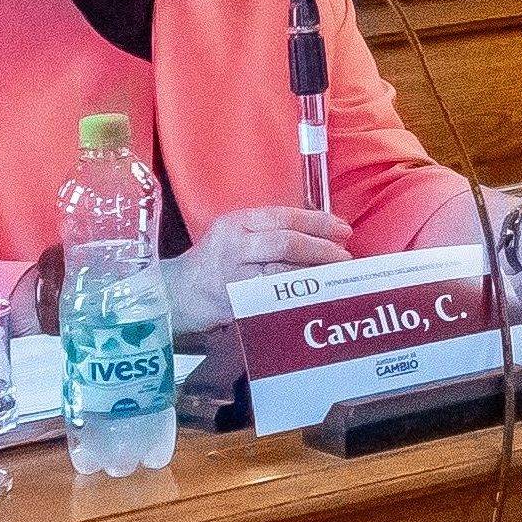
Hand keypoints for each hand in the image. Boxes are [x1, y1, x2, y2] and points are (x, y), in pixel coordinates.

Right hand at [167, 206, 353, 331]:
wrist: (177, 294)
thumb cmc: (215, 262)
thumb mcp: (237, 234)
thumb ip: (270, 230)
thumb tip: (321, 231)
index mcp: (237, 222)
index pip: (284, 217)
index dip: (318, 222)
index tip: (343, 229)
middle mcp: (235, 246)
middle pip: (286, 243)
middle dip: (321, 249)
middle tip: (344, 256)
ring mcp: (233, 277)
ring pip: (283, 273)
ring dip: (315, 275)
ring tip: (336, 276)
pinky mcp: (235, 304)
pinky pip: (274, 299)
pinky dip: (297, 297)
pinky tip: (314, 296)